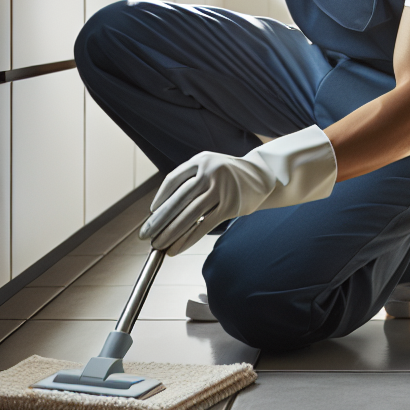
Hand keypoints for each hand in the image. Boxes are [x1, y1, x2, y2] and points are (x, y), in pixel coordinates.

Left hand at [139, 125, 336, 254]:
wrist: (264, 175)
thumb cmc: (229, 174)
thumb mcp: (210, 167)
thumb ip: (189, 181)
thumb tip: (160, 211)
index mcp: (201, 160)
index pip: (173, 180)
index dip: (160, 199)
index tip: (151, 215)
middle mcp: (210, 172)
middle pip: (178, 200)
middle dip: (159, 220)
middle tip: (145, 235)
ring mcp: (221, 188)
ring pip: (189, 215)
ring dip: (170, 233)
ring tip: (158, 245)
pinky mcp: (230, 206)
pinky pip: (203, 225)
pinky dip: (187, 239)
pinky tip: (176, 249)